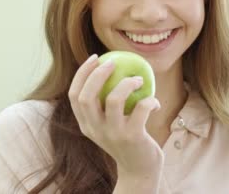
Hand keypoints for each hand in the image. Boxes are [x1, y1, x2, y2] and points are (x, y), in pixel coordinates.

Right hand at [68, 54, 163, 185]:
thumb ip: (105, 104)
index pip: (74, 95)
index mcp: (85, 125)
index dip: (82, 73)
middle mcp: (95, 130)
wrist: (140, 170)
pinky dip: (149, 100)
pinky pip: (141, 108)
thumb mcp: (109, 124)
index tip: (95, 58)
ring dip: (127, 83)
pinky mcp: (133, 137)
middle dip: (98, 74)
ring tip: (138, 79)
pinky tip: (154, 101)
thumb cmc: (127, 139)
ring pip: (113, 100)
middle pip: (87, 96)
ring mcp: (113, 134)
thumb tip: (111, 66)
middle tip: (113, 62)